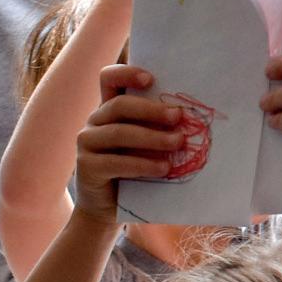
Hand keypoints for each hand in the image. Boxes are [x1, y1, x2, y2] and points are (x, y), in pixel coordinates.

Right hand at [75, 62, 198, 221]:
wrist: (108, 207)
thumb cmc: (136, 170)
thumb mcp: (148, 145)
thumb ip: (160, 128)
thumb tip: (195, 119)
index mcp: (110, 109)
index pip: (109, 79)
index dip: (127, 73)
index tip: (151, 79)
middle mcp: (95, 121)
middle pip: (119, 105)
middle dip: (152, 110)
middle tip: (179, 116)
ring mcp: (87, 143)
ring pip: (119, 133)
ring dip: (153, 138)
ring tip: (178, 143)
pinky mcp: (86, 167)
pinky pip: (115, 161)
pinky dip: (143, 164)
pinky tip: (163, 168)